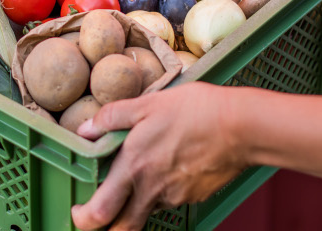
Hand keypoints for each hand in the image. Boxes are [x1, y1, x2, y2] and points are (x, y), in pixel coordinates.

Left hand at [70, 82, 246, 230]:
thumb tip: (85, 130)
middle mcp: (151, 189)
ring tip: (150, 168)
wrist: (242, 125)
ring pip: (148, 210)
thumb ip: (112, 118)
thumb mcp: (148, 104)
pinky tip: (176, 164)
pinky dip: (166, 189)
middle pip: (123, 228)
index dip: (84, 218)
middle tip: (102, 213)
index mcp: (134, 167)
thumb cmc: (196, 110)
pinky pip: (171, 199)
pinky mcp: (193, 196)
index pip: (100, 212)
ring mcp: (175, 197)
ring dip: (140, 200)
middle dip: (110, 226)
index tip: (80, 211)